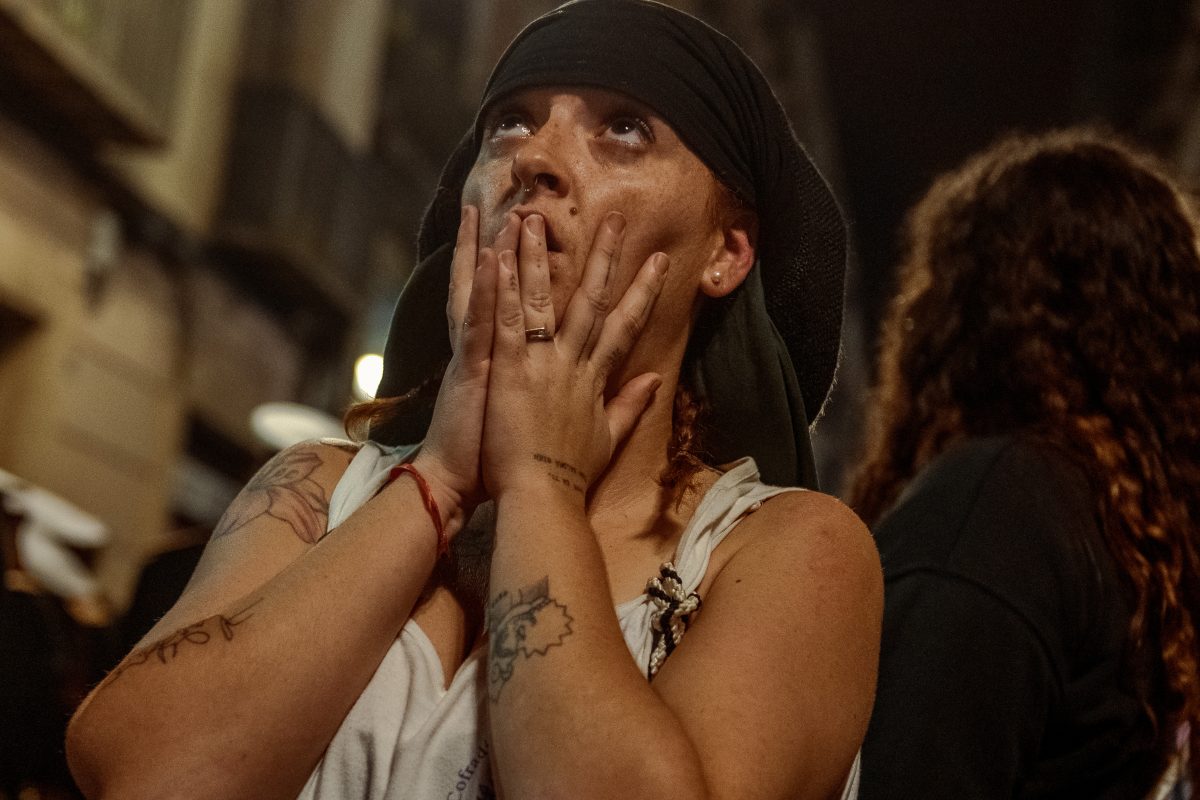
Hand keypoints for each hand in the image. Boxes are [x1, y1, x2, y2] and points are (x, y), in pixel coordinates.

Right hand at [412, 208, 520, 529]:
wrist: (455, 482)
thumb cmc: (491, 456)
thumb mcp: (529, 417)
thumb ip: (552, 391)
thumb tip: (570, 378)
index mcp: (506, 359)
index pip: (516, 305)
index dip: (525, 271)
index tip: (538, 239)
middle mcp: (490, 349)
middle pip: (501, 288)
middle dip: (514, 248)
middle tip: (528, 207)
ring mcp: (479, 355)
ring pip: (488, 294)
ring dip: (498, 253)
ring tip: (507, 213)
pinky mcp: (471, 369)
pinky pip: (479, 323)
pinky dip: (485, 290)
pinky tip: (491, 258)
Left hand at [480, 211, 669, 502]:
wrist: (541, 497)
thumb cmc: (569, 475)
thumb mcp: (607, 439)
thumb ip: (630, 405)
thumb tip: (655, 378)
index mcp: (594, 378)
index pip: (625, 326)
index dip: (643, 292)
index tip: (659, 262)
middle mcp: (572, 363)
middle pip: (591, 300)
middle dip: (604, 258)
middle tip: (615, 219)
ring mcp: (541, 363)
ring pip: (543, 299)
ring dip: (540, 257)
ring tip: (535, 218)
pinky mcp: (508, 369)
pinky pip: (505, 319)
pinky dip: (503, 288)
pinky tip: (500, 255)